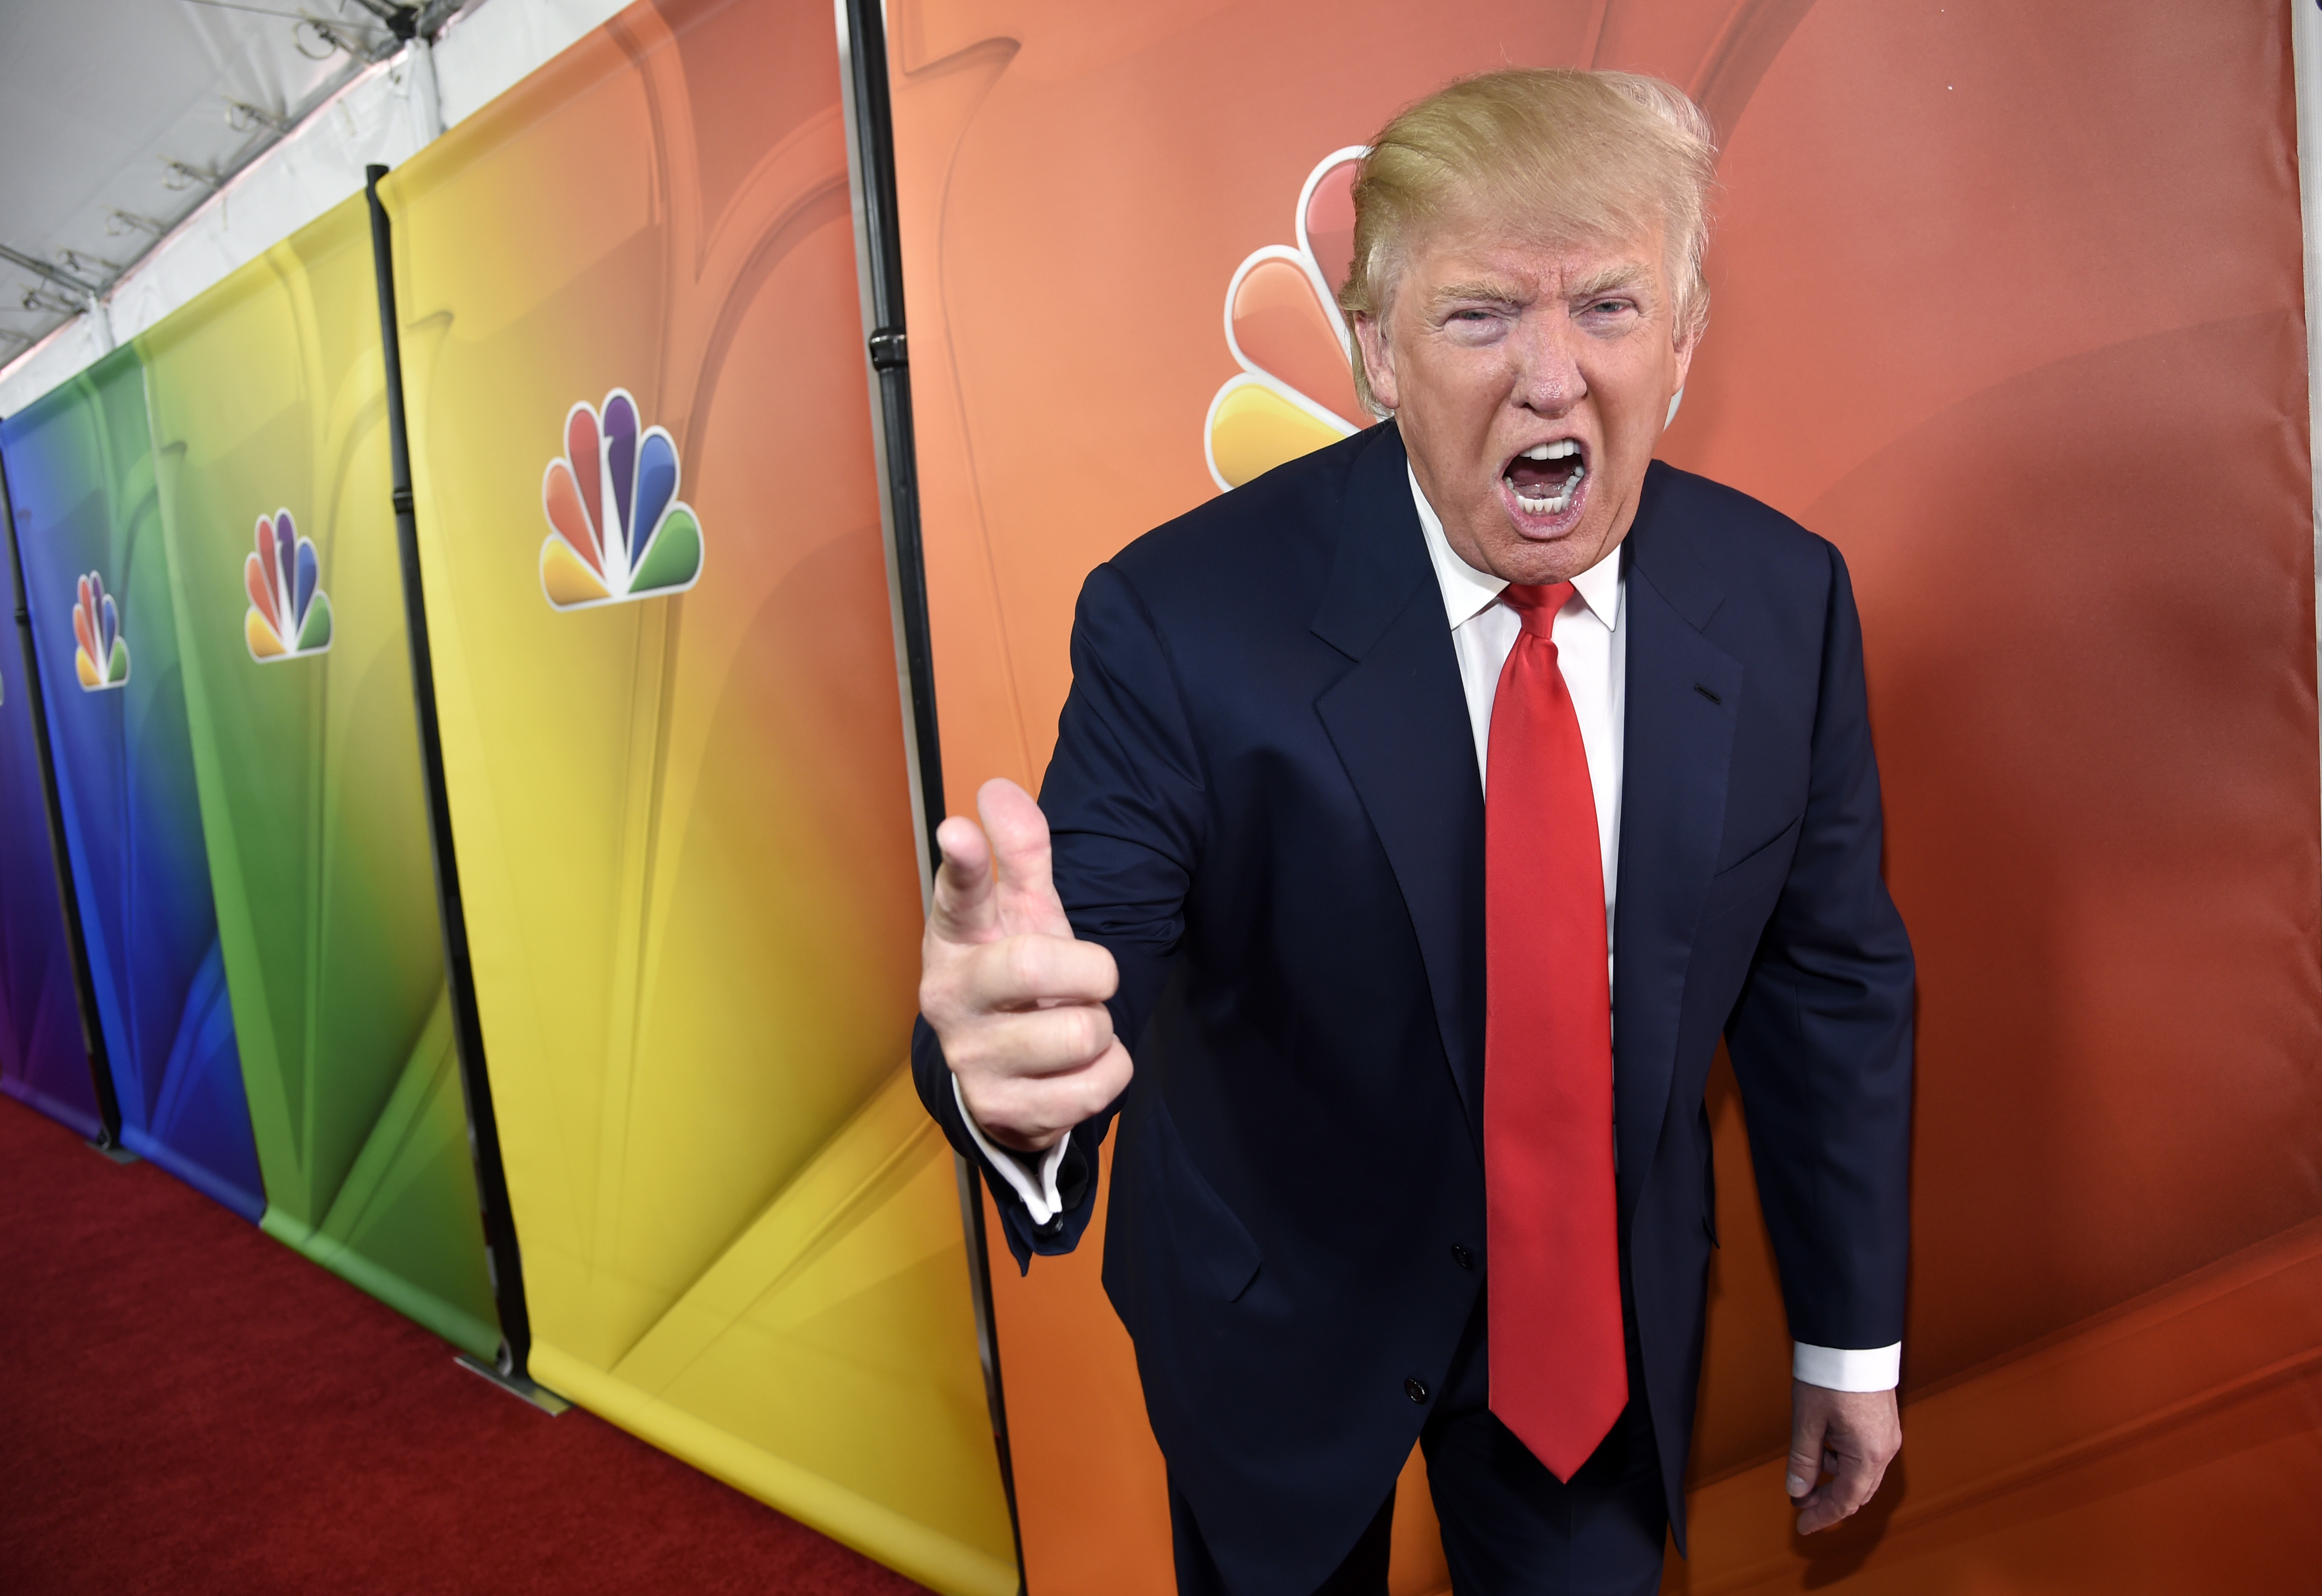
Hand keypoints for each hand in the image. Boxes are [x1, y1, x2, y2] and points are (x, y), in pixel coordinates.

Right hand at [919, 778, 1132, 1152]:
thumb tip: (997, 789)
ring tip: (1074, 1028)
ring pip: (1080, 1032)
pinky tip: (1079, 1071)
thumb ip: (1021, 854)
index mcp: (956, 938)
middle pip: (1034, 963)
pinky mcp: (1005, 1113)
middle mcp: (952, 998)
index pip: (957, 894)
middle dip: (1091, 969)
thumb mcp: (1023, 915)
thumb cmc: (1016, 980)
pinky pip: (1096, 1087)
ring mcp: (973, 1060)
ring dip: (1100, 1028)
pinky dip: (1109, 1074)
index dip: (963, 862)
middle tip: (1090, 978)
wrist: (1005, 1077)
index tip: (960, 831)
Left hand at [1786, 1381, 1899, 1533]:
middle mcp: (1885, 1450)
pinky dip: (1844, 1462)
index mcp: (1868, 1455)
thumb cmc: (1830, 1377)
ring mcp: (1888, 1437)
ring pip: (1862, 1474)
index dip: (1824, 1517)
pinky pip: (1866, 1456)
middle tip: (1801, 1505)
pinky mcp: (1884, 1424)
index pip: (1846, 1501)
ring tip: (1806, 1473)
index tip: (1803, 1528)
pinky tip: (1823, 1450)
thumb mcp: (1808, 1421)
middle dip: (1829, 1501)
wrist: (1853, 1340)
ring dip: (1835, 1480)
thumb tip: (1797, 1491)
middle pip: (1858, 1491)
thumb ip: (1803, 1460)